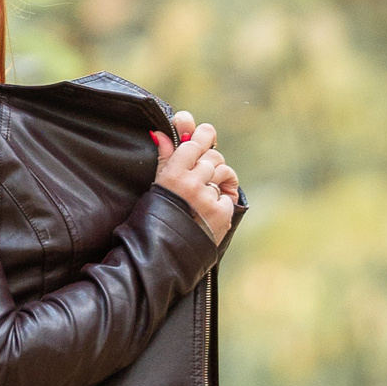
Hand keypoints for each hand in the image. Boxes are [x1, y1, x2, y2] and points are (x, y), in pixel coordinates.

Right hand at [150, 113, 239, 247]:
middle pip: (213, 156)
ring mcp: (207, 198)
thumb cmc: (159, 216)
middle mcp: (190, 184)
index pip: (194, 144)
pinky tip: (209, 210)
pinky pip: (228, 195)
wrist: (166, 252)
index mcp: (172, 174)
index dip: (200, 139)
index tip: (201, 143)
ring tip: (206, 192)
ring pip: (223, 171)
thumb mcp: (158, 185)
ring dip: (218, 178)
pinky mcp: (221, 213)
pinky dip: (221, 201)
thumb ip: (164, 158)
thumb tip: (160, 133)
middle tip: (203, 173)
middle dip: (210, 162)